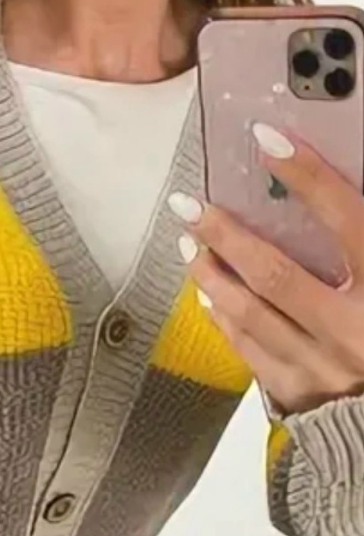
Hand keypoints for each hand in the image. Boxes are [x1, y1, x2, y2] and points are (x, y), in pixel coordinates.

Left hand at [169, 125, 363, 413]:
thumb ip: (361, 248)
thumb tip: (328, 206)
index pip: (347, 221)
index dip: (308, 176)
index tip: (268, 139)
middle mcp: (353, 333)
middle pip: (275, 273)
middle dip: (227, 234)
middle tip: (191, 206)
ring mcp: (320, 370)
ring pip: (249, 313)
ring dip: (212, 274)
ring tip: (189, 245)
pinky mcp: (298, 396)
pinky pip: (246, 348)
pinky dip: (222, 316)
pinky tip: (207, 293)